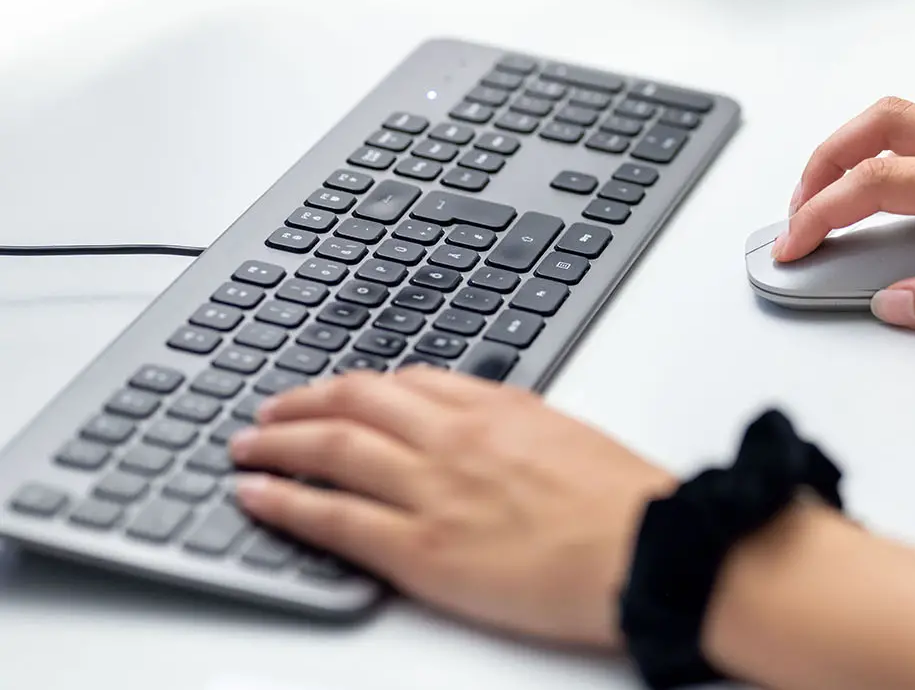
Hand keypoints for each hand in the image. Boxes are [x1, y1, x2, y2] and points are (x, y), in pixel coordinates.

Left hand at [229, 367, 675, 647]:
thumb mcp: (570, 437)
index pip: (407, 383)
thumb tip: (489, 423)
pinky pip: (334, 519)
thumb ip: (519, 426)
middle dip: (302, 405)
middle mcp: (455, 439)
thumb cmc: (627, 503)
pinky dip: (285, 503)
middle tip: (269, 413)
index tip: (338, 395)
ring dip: (277, 446)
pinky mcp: (421, 550)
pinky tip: (256, 497)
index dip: (359, 388)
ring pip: (332, 452)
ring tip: (246, 448)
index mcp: (497, 409)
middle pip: (355, 405)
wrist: (648, 548)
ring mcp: (433, 492)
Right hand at [777, 97, 914, 330]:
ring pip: (907, 119)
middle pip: (881, 122)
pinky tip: (893, 197)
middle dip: (823, 160)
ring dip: (855, 150)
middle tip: (799, 212)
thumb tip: (892, 303)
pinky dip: (891, 155)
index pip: (880, 181)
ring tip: (832, 201)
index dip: (823, 212)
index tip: (793, 246)